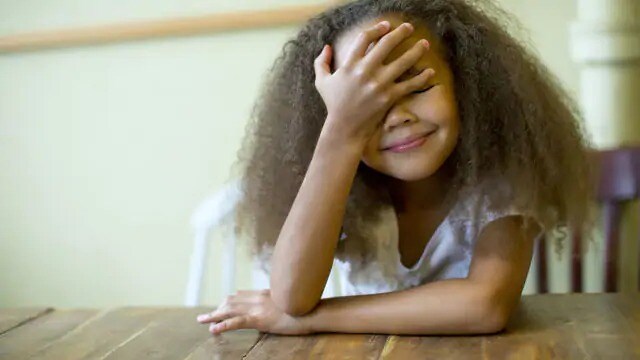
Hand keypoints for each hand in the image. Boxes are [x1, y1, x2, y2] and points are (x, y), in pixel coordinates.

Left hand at [196, 289, 311, 334]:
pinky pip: (237, 322)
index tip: (220, 305)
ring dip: (214, 316)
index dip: (228, 301)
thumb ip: (278, 303)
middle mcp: (259, 298)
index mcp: (265, 293)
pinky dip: (223, 325)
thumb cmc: (306, 308)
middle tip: (204, 316)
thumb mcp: (289, 302)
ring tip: (202, 321)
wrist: (313, 311)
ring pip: (230, 310)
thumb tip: (275, 307)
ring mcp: (259, 308)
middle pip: (232, 301)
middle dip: (217, 308)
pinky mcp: (260, 319)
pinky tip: (213, 329)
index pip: (242, 295)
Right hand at [314, 20, 434, 143]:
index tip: (386, 26)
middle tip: (409, 28)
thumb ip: (321, 63)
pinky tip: (429, 71)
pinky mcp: (389, 97)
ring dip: (416, 50)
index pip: (365, 38)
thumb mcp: (321, 82)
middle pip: (387, 44)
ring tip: (425, 44)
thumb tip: (326, 47)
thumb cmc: (333, 104)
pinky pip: (409, 84)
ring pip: (403, 62)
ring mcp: (378, 84)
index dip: (377, 28)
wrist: (345, 128)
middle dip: (401, 32)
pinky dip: (422, 77)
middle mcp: (365, 71)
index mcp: (349, 65)